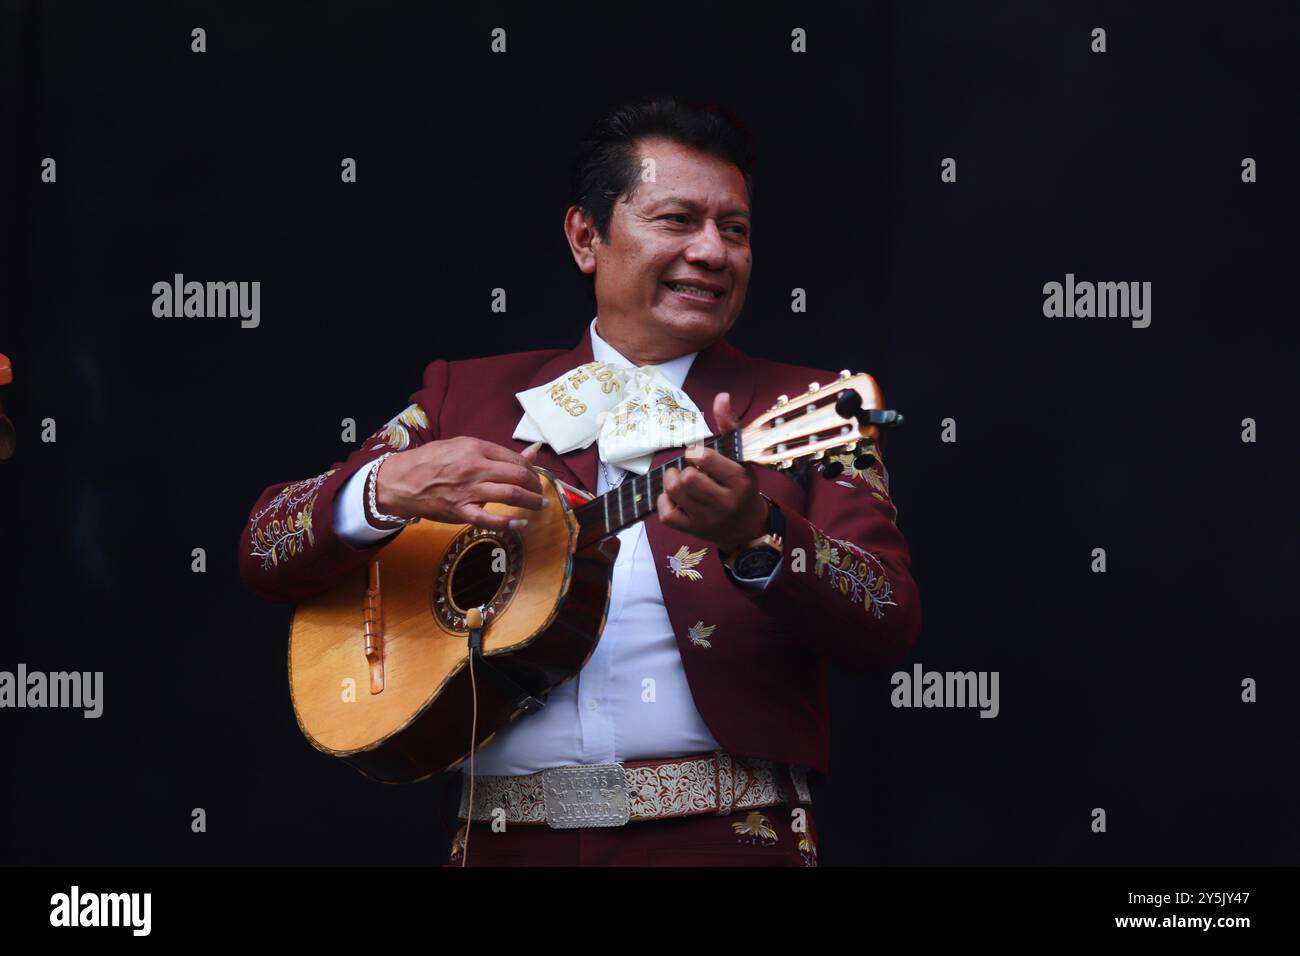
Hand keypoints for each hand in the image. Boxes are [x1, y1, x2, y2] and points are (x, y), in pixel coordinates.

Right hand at [375, 437, 547, 532]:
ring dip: (531, 502)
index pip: (515, 458)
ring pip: (509, 495)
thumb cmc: (432, 461)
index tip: (534, 475)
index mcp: (476, 449)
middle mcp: (475, 468)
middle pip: (518, 476)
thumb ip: (496, 452)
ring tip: (540, 506)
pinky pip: (488, 520)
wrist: (402, 480)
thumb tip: (531, 453)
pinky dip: (507, 524)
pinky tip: (519, 524)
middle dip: (536, 485)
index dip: (531, 468)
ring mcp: (468, 491)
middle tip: (541, 492)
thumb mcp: (462, 446)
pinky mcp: (460, 511)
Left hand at [656, 392, 767, 551]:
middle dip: (684, 468)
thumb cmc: (742, 486)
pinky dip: (665, 500)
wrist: (747, 527)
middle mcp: (724, 503)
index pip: (704, 460)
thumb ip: (729, 426)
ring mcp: (706, 519)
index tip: (699, 456)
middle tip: (691, 469)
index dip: (695, 453)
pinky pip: (665, 513)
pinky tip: (676, 497)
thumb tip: (721, 396)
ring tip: (682, 479)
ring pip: (674, 492)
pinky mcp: (691, 530)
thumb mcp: (742, 456)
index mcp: (739, 482)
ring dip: (672, 480)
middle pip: (686, 478)